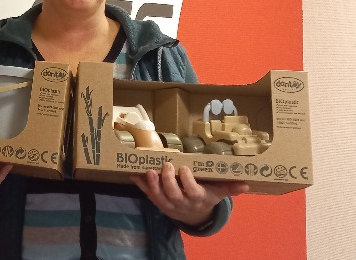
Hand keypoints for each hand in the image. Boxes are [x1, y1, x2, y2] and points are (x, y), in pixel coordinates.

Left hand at [131, 162, 248, 225]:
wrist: (194, 216)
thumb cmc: (206, 198)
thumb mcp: (219, 193)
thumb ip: (230, 188)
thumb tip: (247, 185)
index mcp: (197, 198)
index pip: (192, 191)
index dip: (187, 181)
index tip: (184, 168)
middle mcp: (182, 203)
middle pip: (173, 194)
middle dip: (168, 180)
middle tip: (166, 165)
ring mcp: (168, 204)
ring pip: (158, 197)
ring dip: (152, 184)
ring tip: (149, 171)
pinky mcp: (158, 203)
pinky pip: (148, 195)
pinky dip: (141, 185)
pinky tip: (134, 174)